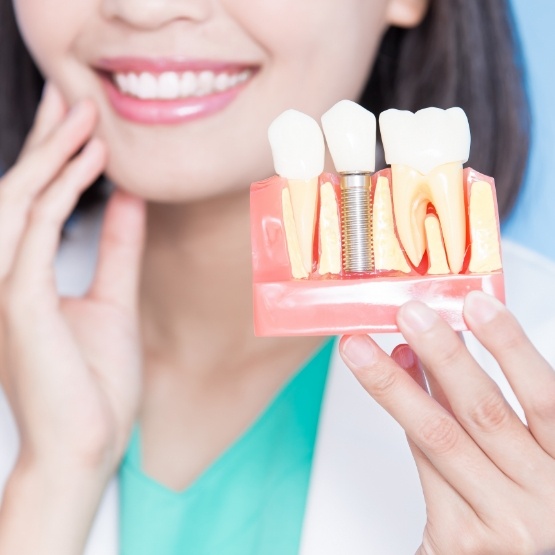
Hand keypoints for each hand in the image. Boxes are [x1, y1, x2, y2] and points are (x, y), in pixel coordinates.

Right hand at [0, 82, 145, 477]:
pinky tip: (91, 164)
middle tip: (75, 99)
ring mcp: (7, 288)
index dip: (55, 160)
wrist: (88, 443)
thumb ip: (117, 248)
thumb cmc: (95, 382)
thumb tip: (127, 201)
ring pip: (22, 201)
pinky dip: (62, 192)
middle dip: (47, 143)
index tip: (83, 126)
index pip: (35, 204)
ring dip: (53, 155)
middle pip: (20, 192)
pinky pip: (36, 231)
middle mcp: (7, 276)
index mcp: (26, 278)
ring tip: (84, 115)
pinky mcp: (19, 301)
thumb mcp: (114, 299)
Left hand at [339, 291, 554, 554]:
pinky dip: (403, 418)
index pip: (545, 398)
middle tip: (408, 313)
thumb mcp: (529, 451)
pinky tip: (389, 383)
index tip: (475, 303)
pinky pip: (424, 464)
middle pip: (484, 412)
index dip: (510, 346)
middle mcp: (545, 498)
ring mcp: (503, 523)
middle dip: (441, 355)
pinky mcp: (461, 540)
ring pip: (439, 436)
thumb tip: (442, 343)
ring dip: (396, 384)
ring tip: (362, 348)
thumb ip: (491, 402)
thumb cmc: (525, 501)